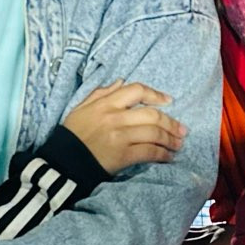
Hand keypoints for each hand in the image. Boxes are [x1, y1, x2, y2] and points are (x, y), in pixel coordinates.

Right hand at [63, 82, 187, 173]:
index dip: (156, 95)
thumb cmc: (72, 135)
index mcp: (105, 103)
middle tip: (181, 129)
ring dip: (170, 139)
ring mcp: (120, 136)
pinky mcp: (122, 155)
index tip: (168, 101)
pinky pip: (149, 151)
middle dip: (171, 122)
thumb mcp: (81, 108)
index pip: (137, 90)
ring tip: (178, 144)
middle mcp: (115, 117)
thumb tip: (121, 82)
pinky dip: (162, 154)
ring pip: (154, 133)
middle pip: (152, 114)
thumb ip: (101, 93)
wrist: (63, 162)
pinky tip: (168, 157)